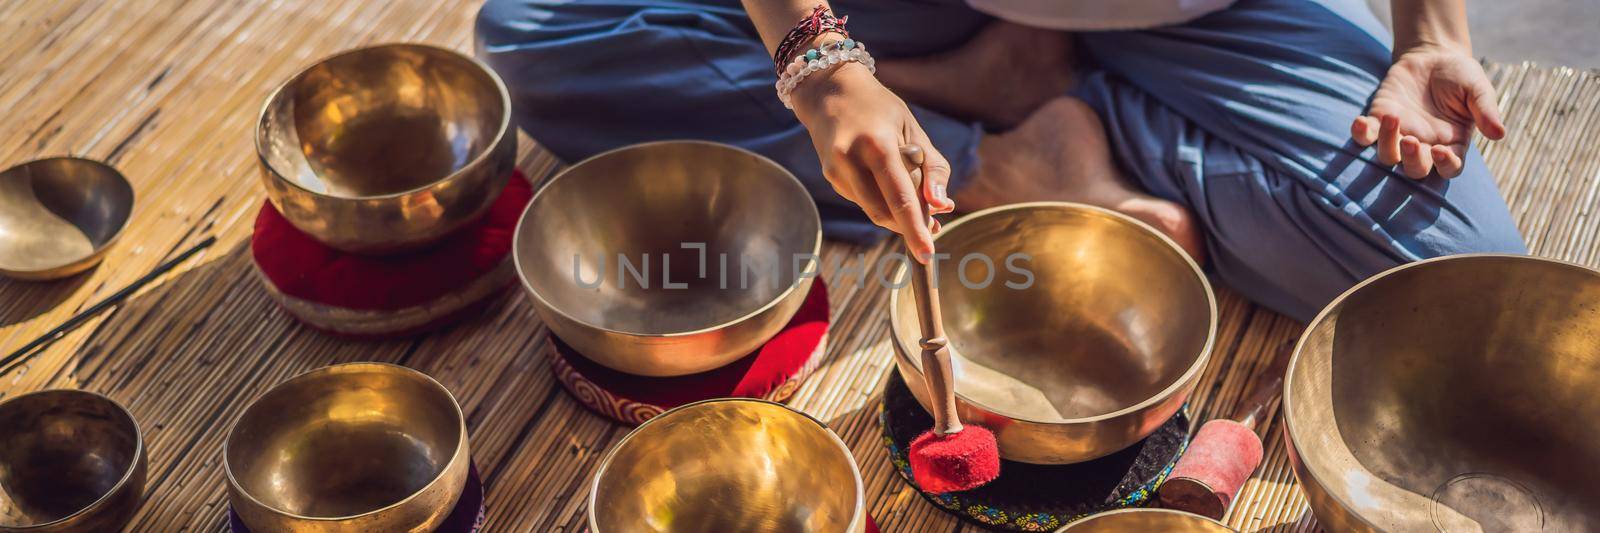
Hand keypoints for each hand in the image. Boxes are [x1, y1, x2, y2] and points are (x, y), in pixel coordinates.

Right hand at [791, 63, 955, 260]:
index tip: (928, 252)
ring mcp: (836, 170)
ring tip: (919, 205)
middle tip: (933, 227)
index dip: (915, 228)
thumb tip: (941, 207)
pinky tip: (887, 182)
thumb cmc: (879, 107)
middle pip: (884, 212)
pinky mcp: (830, 176)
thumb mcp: (913, 128)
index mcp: (876, 144)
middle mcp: (850, 159)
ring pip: (872, 210)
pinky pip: (863, 199)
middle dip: (909, 226)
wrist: (829, 90)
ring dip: (897, 216)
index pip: (900, 197)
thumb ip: (932, 167)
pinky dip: (881, 200)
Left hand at [1351, 44, 1505, 178]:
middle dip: (1411, 160)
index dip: (1444, 165)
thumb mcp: (1478, 89)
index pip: (1450, 168)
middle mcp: (1424, 145)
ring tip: (1393, 118)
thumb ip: (1486, 111)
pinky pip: (1364, 136)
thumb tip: (1499, 134)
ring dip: (1386, 143)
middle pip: (1415, 169)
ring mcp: (1399, 135)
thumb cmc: (1460, 75)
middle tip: (1411, 140)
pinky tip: (1359, 121)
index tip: (1440, 150)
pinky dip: (1359, 133)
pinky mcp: (1378, 119)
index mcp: (1453, 143)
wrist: (1432, 55)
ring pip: (1387, 156)